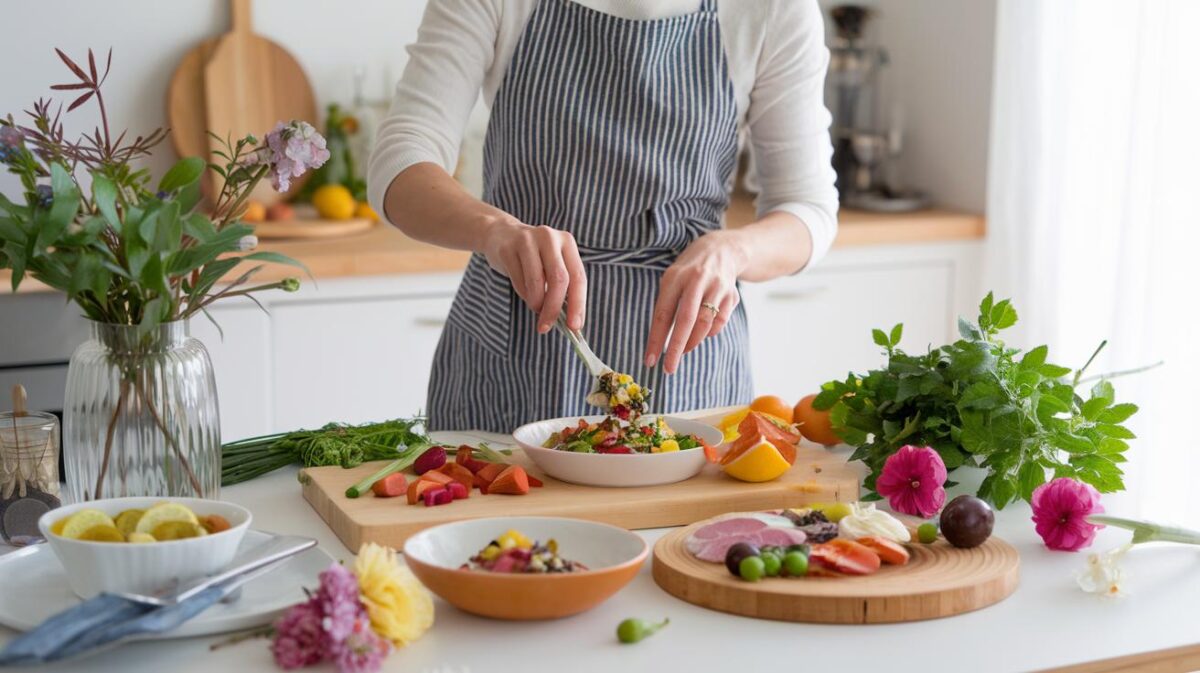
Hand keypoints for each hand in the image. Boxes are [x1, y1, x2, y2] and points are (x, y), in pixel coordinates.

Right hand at [482, 219, 587, 332]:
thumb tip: (570, 322)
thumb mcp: (552, 265)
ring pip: (537, 281)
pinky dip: (523, 294)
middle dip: (554, 308)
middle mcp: (550, 238)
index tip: (574, 327)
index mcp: (567, 242)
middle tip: (546, 326)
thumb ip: (563, 287)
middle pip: (559, 279)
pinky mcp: (508, 248)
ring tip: (535, 307)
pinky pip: (518, 280)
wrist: (501, 235)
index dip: (578, 304)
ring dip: (536, 302)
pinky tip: (524, 293)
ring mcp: (527, 240)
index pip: (578, 277)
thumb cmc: (533, 258)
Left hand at [644, 230, 746, 373]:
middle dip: (676, 348)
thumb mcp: (672, 280)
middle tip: (668, 368)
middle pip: (686, 321)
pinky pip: (720, 322)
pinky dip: (709, 332)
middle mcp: (697, 280)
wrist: (723, 249)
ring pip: (705, 324)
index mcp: (675, 277)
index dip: (656, 339)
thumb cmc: (689, 269)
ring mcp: (717, 287)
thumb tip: (661, 340)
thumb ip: (667, 305)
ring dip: (693, 343)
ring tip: (683, 351)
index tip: (650, 360)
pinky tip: (702, 333)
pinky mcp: (732, 294)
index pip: (663, 314)